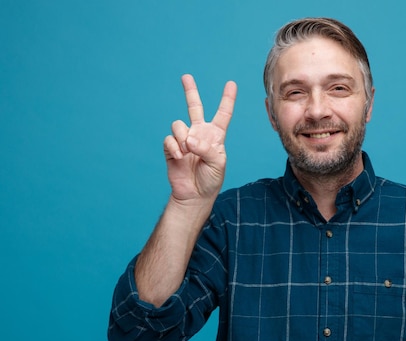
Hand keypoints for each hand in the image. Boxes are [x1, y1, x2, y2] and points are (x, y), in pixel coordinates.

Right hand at [164, 74, 236, 203]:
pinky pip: (169, 139)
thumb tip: (189, 138)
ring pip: (178, 125)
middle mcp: (199, 133)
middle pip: (194, 107)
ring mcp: (184, 139)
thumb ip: (206, 148)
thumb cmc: (211, 179)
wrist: (194, 194)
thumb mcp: (217, 164)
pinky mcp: (171, 147)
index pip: (223, 114)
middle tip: (186, 76)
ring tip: (188, 152)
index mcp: (215, 136)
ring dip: (183, 138)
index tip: (231, 83)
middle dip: (190, 91)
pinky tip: (179, 157)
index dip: (227, 99)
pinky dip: (174, 148)